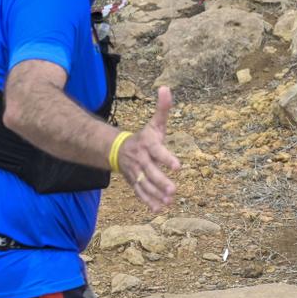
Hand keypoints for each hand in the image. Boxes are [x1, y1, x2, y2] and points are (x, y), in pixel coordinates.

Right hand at [116, 86, 179, 212]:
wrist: (118, 149)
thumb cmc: (144, 136)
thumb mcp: (154, 123)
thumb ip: (162, 108)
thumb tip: (166, 88)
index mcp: (147, 145)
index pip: (158, 152)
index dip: (167, 159)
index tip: (178, 166)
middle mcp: (141, 160)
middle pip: (150, 172)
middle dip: (161, 182)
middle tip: (174, 190)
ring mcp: (136, 172)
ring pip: (145, 185)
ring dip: (156, 194)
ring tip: (168, 202)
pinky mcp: (134, 182)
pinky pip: (140, 193)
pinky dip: (148, 201)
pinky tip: (159, 209)